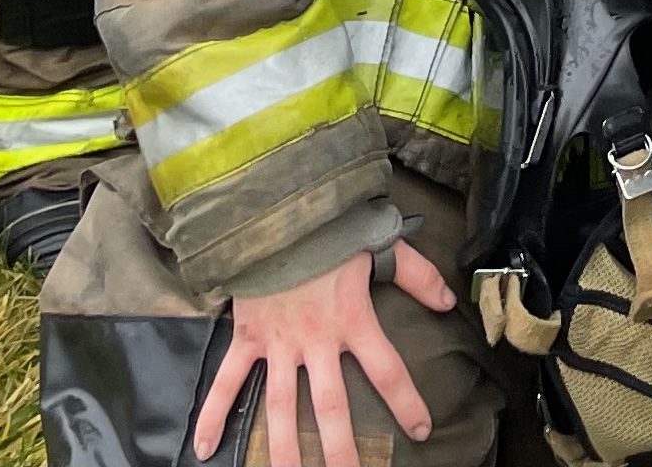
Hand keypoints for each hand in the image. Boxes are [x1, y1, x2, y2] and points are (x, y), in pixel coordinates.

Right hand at [196, 233, 455, 466]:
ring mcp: (278, 342)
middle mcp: (316, 340)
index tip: (421, 430)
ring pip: (280, 407)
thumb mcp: (382, 244)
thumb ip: (417, 275)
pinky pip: (228, 382)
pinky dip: (213, 414)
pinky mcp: (248, 337)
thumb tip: (448, 302)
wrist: (278, 209)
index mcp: (353, 319)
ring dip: (283, 449)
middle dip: (341, 450)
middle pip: (331, 406)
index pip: (387, 369)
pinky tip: (203, 449)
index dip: (406, 402)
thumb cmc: (331, 228)